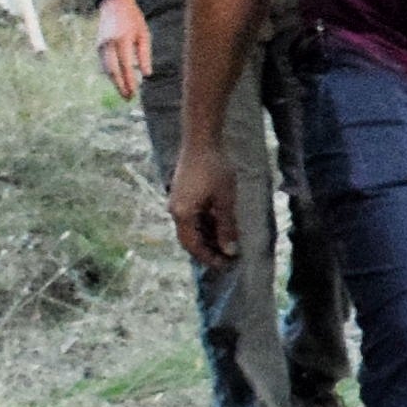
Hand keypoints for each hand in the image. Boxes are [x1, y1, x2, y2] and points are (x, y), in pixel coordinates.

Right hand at [92, 0, 152, 99]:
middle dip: (120, 86)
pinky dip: (110, 74)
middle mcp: (108, 44)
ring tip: (125, 93)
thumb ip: (144, 54)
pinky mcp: (97, 46)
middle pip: (112, 71)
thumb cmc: (133, 19)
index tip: (135, 93)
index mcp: (122, 40)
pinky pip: (103, 64)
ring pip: (106, 69)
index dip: (129, 81)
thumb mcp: (144, 34)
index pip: (126, 66)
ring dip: (115, 82)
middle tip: (128, 98)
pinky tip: (118, 81)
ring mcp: (100, 46)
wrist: (113, 4)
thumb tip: (146, 75)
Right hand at [170, 138, 240, 266]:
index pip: (193, 246)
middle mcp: (175, 211)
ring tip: (227, 245)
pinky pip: (192, 218)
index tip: (225, 265)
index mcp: (182, 215)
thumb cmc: (214, 169)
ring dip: (208, 238)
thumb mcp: (225, 199)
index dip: (209, 257)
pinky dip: (205, 226)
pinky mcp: (182, 196)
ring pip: (191, 229)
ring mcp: (178, 203)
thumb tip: (230, 250)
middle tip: (228, 258)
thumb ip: (226, 226)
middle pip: (190, 239)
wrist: (201, 141)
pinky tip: (220, 227)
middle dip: (208, 250)